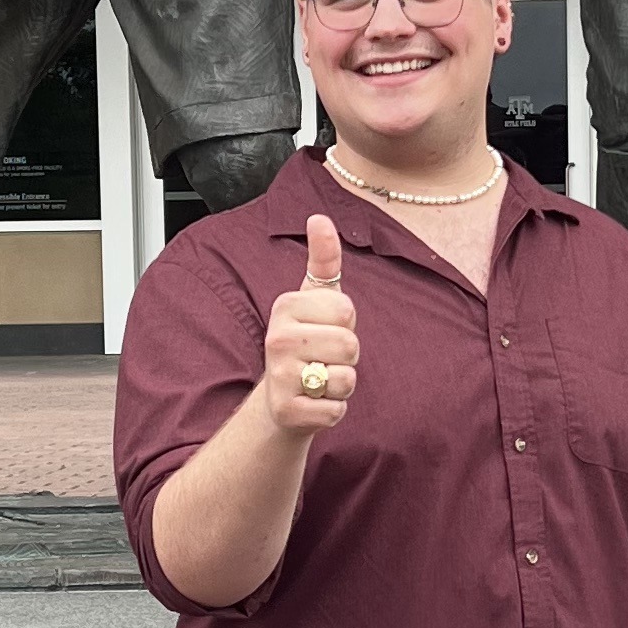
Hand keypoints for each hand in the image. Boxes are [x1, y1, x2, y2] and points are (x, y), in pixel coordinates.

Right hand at [260, 213, 355, 434]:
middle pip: (349, 344)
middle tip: (324, 357)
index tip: (324, 328)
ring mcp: (279, 376)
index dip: (345, 323)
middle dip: (347, 356)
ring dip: (343, 384)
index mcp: (286, 306)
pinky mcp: (288, 410)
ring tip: (320, 379)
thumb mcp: (316, 298)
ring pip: (347, 378)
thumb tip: (319, 217)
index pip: (346, 310)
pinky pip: (337, 410)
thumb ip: (323, 258)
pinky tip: (315, 402)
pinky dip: (334, 410)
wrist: (282, 396)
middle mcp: (277, 338)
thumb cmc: (308, 339)